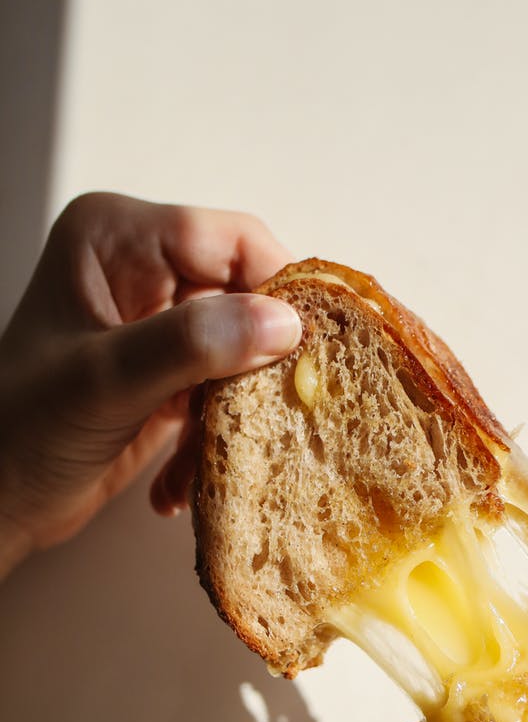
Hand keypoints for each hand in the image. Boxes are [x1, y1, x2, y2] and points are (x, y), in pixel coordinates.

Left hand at [0, 191, 300, 575]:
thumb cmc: (20, 433)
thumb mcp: (104, 382)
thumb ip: (190, 345)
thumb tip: (283, 323)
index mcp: (116, 238)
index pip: (232, 240)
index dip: (278, 290)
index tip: (304, 352)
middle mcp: (142, 270)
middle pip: (247, 298)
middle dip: (255, 367)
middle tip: (268, 420)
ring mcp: (158, 324)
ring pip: (244, 356)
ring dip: (231, 418)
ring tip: (203, 464)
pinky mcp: (170, 375)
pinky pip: (224, 396)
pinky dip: (210, 443)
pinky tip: (176, 483)